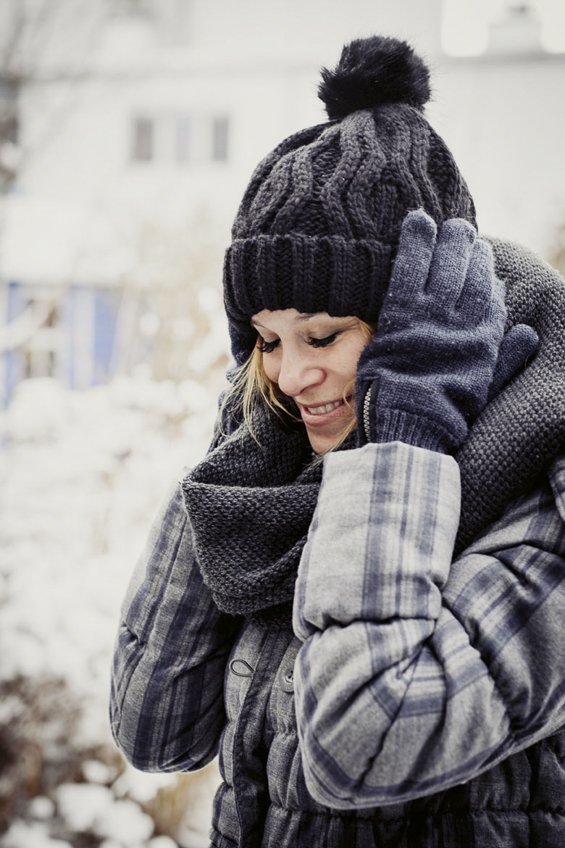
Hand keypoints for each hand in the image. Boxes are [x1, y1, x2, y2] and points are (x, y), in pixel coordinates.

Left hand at [356, 209, 508, 452]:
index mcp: (484, 340)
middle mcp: (462, 322)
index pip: (491, 296)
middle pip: (471, 273)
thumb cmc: (445, 410)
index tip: (483, 262)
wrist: (409, 419)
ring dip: (449, 240)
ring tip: (449, 224)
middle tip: (465, 232)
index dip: (487, 275)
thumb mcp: (486, 387)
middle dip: (471, 249)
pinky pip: (411, 267)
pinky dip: (415, 241)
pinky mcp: (402, 311)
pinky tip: (418, 220)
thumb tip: (530, 333)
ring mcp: (432, 314)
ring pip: (446, 264)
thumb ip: (509, 359)